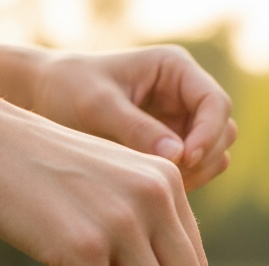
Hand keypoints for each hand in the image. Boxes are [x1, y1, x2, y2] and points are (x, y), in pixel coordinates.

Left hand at [29, 46, 235, 190]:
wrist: (46, 101)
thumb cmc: (68, 91)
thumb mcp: (97, 106)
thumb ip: (136, 128)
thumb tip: (178, 156)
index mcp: (175, 69)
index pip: (216, 103)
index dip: (207, 134)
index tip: (183, 160)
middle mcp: (185, 95)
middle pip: (222, 132)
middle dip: (202, 158)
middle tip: (167, 180)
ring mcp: (181, 124)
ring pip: (213, 156)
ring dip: (194, 176)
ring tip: (153, 185)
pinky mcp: (171, 149)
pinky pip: (193, 173)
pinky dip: (180, 186)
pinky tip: (148, 192)